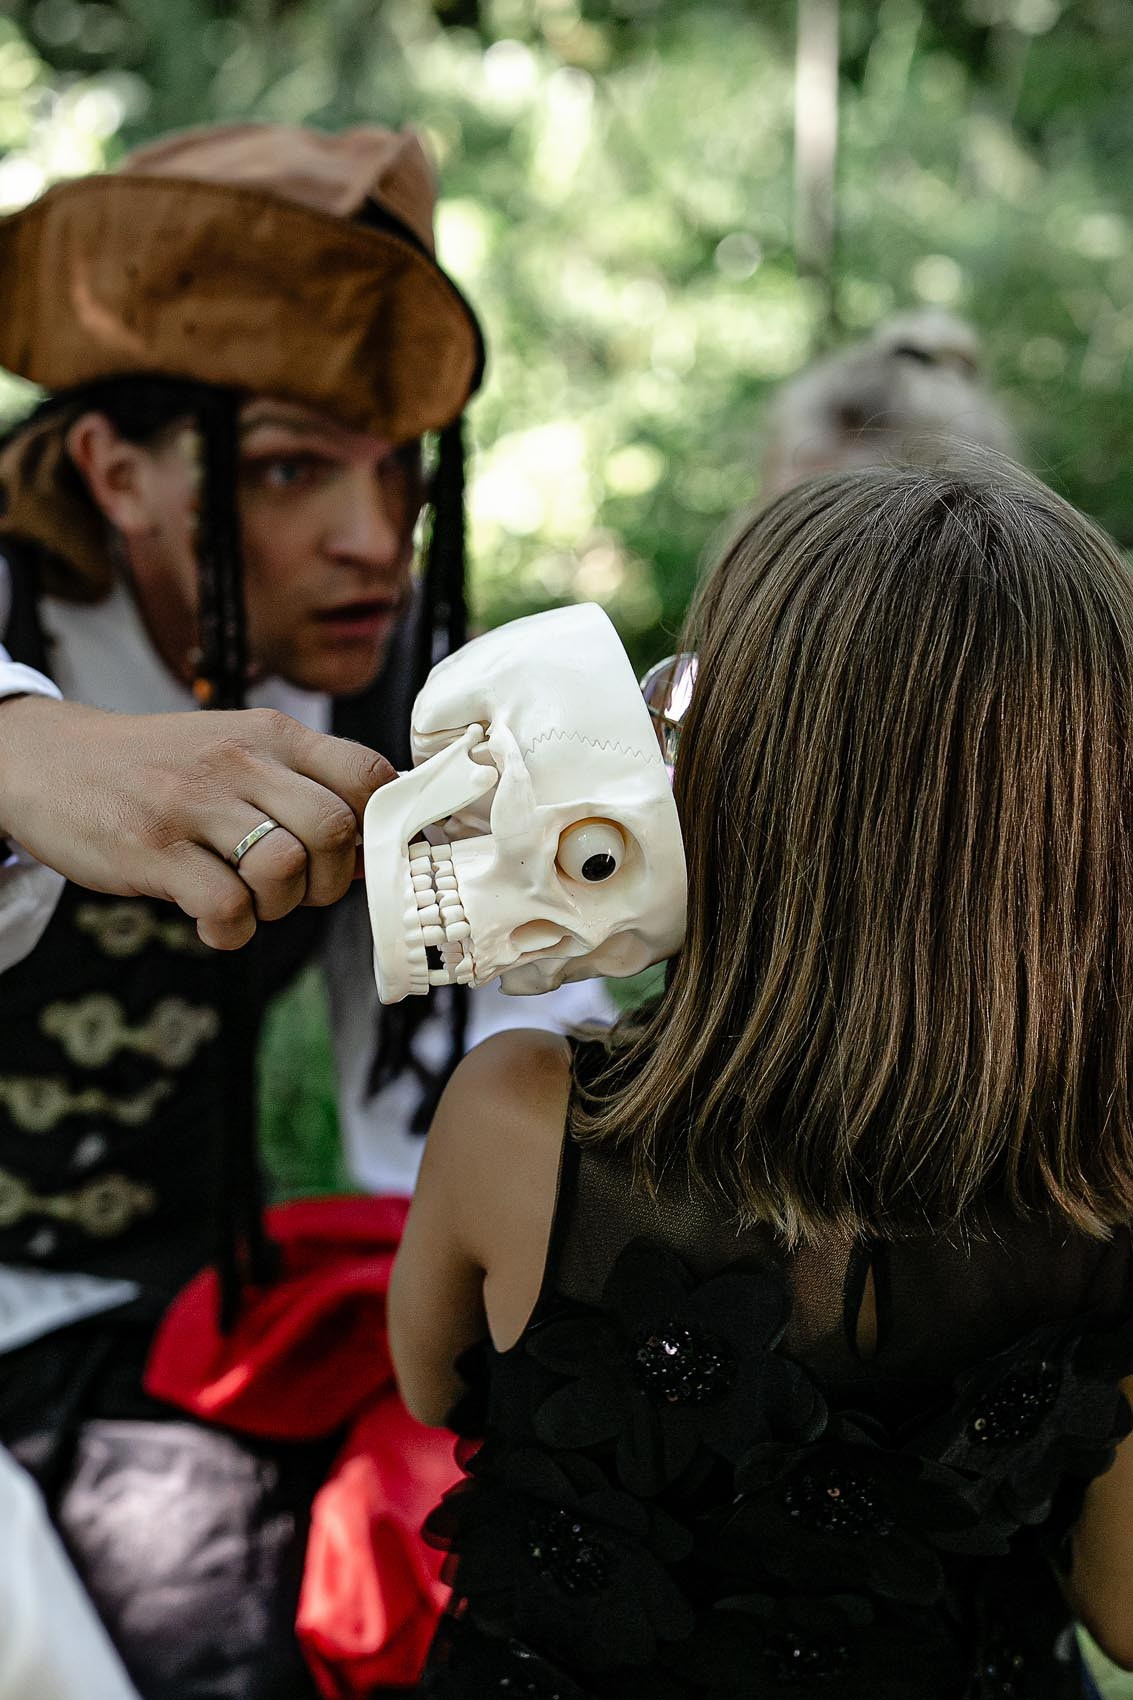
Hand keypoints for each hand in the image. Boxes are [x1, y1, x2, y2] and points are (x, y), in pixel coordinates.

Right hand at [0, 697, 393, 948]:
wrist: (50, 759)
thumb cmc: (160, 767)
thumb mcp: (235, 749)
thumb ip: (300, 785)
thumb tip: (370, 851)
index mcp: (272, 734)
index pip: (367, 773)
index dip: (379, 827)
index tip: (354, 856)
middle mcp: (238, 761)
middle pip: (335, 830)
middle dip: (330, 881)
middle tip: (298, 889)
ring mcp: (192, 803)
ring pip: (284, 868)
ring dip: (280, 906)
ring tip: (251, 902)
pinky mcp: (151, 848)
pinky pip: (226, 907)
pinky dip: (232, 931)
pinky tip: (214, 922)